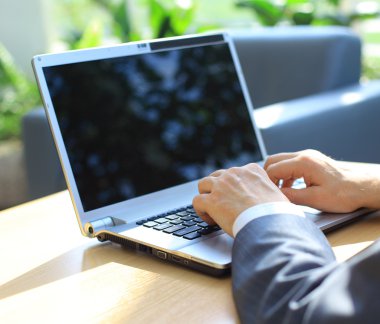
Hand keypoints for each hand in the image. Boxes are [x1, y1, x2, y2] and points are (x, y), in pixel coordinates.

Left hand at [192, 163, 287, 235]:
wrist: (269, 222)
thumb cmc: (277, 212)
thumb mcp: (278, 194)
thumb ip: (269, 191)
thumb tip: (274, 201)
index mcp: (252, 170)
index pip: (236, 172)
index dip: (233, 185)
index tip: (235, 197)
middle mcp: (234, 174)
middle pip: (217, 176)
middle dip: (217, 188)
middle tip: (221, 202)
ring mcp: (221, 186)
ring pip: (203, 184)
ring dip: (206, 196)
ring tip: (211, 209)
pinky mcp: (211, 200)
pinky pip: (197, 201)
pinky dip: (200, 210)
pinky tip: (209, 219)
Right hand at [265, 150, 379, 212]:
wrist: (362, 187)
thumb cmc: (344, 194)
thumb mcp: (315, 199)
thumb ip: (291, 196)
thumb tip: (275, 196)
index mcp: (304, 162)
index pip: (273, 169)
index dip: (268, 183)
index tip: (269, 195)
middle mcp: (304, 155)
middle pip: (273, 160)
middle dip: (268, 176)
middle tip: (270, 191)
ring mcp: (308, 155)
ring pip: (281, 160)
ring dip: (277, 175)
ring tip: (279, 191)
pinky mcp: (311, 160)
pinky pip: (291, 163)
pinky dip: (285, 174)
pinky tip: (290, 187)